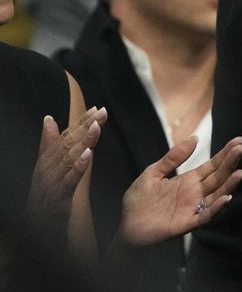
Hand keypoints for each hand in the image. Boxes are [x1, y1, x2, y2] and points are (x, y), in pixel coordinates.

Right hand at [26, 107, 106, 231]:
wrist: (36, 236)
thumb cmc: (45, 202)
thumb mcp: (48, 173)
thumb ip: (49, 146)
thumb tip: (48, 119)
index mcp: (46, 164)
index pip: (65, 138)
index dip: (80, 123)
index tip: (97, 109)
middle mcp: (45, 171)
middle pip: (66, 145)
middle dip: (84, 126)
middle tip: (101, 111)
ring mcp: (50, 186)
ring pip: (67, 159)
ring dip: (83, 141)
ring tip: (96, 126)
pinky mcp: (56, 200)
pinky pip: (68, 181)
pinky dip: (78, 167)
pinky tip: (88, 155)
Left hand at [118, 135, 241, 245]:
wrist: (125, 227)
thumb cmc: (138, 203)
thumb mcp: (153, 173)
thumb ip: (173, 157)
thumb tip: (194, 138)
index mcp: (188, 180)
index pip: (212, 164)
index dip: (226, 153)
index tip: (239, 140)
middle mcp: (195, 193)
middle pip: (219, 176)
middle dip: (231, 162)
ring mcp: (193, 208)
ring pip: (217, 194)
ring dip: (230, 184)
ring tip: (241, 171)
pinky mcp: (187, 223)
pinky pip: (205, 215)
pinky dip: (217, 207)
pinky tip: (226, 197)